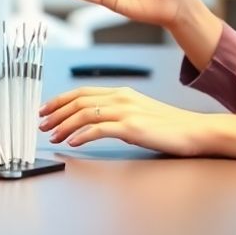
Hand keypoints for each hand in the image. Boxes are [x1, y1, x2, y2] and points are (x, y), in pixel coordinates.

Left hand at [39, 86, 210, 156]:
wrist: (194, 130)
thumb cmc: (169, 126)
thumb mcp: (139, 113)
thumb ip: (118, 113)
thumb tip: (94, 122)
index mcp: (122, 92)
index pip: (82, 91)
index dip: (60, 100)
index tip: (45, 110)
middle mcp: (121, 97)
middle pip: (78, 100)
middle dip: (55, 113)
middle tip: (41, 124)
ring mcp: (126, 111)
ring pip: (84, 113)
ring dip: (64, 125)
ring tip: (53, 136)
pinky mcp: (131, 127)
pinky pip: (98, 129)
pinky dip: (81, 135)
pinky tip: (73, 143)